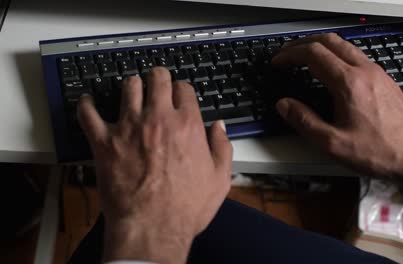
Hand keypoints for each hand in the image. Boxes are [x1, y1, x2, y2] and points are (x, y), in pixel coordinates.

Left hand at [77, 68, 232, 262]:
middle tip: (156, 81)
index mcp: (187, 125)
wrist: (153, 228)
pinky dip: (86, 104)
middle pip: (157, 79)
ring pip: (128, 87)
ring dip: (131, 85)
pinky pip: (88, 113)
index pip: (184, 89)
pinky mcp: (104, 142)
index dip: (182, 89)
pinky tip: (88, 101)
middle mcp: (158, 119)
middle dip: (158, 77)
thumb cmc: (185, 207)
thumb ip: (223, 147)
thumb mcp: (220, 179)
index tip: (180, 94)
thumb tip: (220, 127)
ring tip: (131, 89)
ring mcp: (129, 128)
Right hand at [272, 33, 402, 177]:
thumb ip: (304, 121)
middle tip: (287, 53)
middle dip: (303, 43)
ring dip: (320, 46)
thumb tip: (284, 105)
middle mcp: (365, 71)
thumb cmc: (378, 152)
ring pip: (344, 45)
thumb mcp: (332, 143)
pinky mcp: (384, 80)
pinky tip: (331, 70)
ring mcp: (377, 73)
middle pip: (329, 41)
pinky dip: (336, 54)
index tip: (278, 62)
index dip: (290, 55)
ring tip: (304, 57)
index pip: (313, 54)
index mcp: (349, 84)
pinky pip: (356, 56)